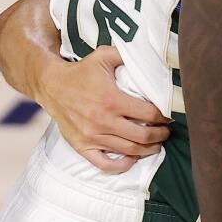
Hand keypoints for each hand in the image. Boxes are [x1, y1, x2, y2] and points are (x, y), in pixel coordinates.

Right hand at [37, 46, 170, 173]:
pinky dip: (121, 166)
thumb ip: (127, 55)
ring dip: (147, 149)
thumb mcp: (105, 55)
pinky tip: (132, 159)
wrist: (52, 86)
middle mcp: (103, 121)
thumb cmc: (82, 71)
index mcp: (112, 100)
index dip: (164, 117)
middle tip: (167, 132)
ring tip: (157, 144)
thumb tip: (150, 57)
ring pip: (128, 150)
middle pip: (142, 136)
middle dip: (160, 135)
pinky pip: (103, 164)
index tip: (170, 116)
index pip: (148, 114)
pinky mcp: (81, 146)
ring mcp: (92, 136)